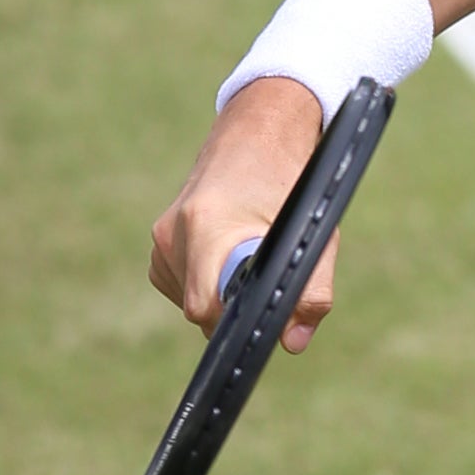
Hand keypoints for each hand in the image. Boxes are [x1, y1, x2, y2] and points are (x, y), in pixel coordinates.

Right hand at [148, 75, 334, 352]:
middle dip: (237, 306)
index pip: (206, 308)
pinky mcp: (159, 245)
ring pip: (193, 300)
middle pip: (201, 309)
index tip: (265, 317)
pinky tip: (233, 252)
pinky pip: (184, 286)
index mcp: (206, 225)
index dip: (237, 322)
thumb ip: (311, 289)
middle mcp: (172, 234)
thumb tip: (293, 344)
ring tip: (252, 253)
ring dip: (225, 293)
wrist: (258, 130)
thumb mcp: (315, 230)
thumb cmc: (290, 177)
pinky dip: (211, 282)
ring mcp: (160, 240)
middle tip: (270, 276)